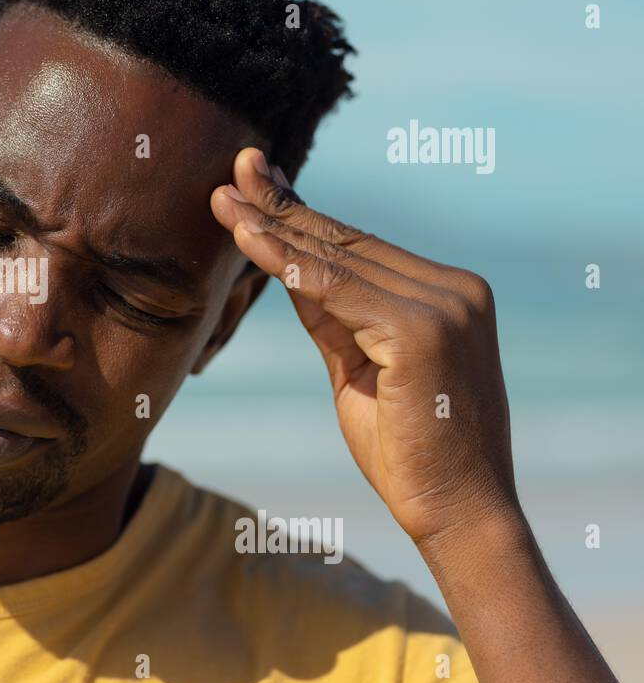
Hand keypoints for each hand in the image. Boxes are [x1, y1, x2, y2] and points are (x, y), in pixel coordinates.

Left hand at [210, 147, 519, 546]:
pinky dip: (288, 263)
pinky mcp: (425, 331)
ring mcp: (445, 306)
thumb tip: (288, 271)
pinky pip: (337, 290)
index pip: (359, 247)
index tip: (257, 184)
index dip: (302, 215)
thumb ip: (332, 319)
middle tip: (233, 168)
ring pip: (338, 259)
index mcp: (448, 295)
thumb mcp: (359, 371)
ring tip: (224, 196)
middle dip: (283, 205)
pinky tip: (249, 238)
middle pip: (347, 241)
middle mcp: (455, 289)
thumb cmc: (410, 452)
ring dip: (273, 226)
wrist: (458, 515)